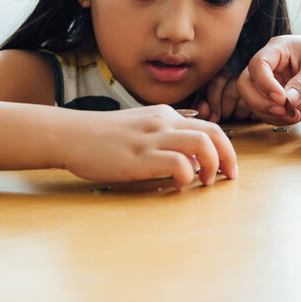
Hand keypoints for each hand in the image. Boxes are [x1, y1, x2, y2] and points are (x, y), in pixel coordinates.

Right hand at [59, 106, 238, 188]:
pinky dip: (187, 177)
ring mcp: (152, 138)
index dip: (225, 148)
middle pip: (213, 133)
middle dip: (228, 157)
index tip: (227, 167)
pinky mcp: (140, 157)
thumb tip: (190, 159)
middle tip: (229, 177)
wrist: (71, 135)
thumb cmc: (103, 137)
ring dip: (211, 166)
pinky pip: (178, 164)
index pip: (209, 126)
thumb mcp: (139, 127)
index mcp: (165, 115)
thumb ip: (164, 138)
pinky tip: (179, 186)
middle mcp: (163, 122)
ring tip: (205, 182)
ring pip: (202, 145)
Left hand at [197, 71, 254, 122]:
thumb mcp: (209, 110)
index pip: (215, 84)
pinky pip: (255, 106)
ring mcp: (251, 84)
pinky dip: (249, 115)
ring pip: (243, 100)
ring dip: (237, 114)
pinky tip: (246, 116)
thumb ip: (202, 111)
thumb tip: (203, 110)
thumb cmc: (224, 111)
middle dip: (225, 110)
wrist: (245, 113)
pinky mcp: (261, 93)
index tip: (213, 119)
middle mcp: (236, 77)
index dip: (214, 104)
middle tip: (225, 118)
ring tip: (236, 116)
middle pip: (229, 93)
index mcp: (220, 77)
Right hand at [237, 35, 300, 125]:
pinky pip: (265, 109)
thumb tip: (287, 101)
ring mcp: (269, 79)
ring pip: (252, 99)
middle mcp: (268, 63)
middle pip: (246, 84)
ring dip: (270, 113)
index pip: (258, 64)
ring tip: (296, 116)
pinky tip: (297, 117)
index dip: (265, 84)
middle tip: (284, 112)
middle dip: (260, 102)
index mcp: (278, 47)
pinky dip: (276, 117)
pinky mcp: (273, 94)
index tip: (282, 99)